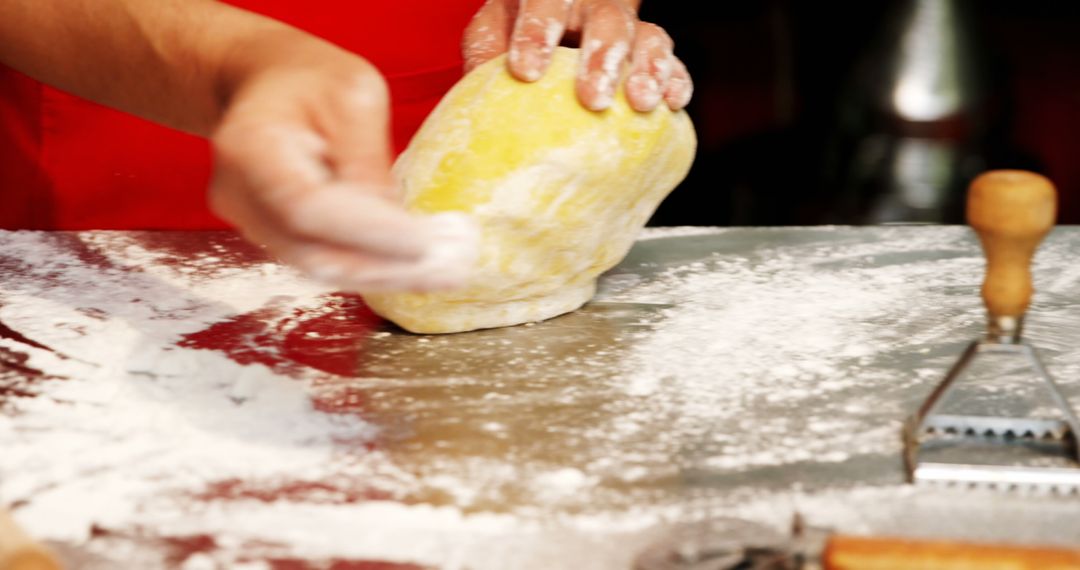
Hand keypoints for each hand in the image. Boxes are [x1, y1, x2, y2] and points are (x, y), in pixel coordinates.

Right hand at [209, 44, 477, 292]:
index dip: (365, 232)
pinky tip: (413, 265)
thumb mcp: (354, 94)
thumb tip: (395, 225)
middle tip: (448, 272)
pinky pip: (321, 259)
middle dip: (385, 269)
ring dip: (383, 275)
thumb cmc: (310, 79)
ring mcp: (249, 219)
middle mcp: (239, 192)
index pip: (306, 207)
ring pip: (318, 266)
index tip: (423, 244)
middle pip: (311, 252)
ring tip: (442, 273)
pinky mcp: (270, 234)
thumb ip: (366, 159)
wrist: (264, 83)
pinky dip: (368, 266)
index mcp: (252, 144)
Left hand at [463, 0, 692, 111]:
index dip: (537, 35)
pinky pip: (671, 59)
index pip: (544, 3)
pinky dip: (675, 79)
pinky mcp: (648, 50)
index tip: (526, 72)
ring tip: (642, 103)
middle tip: (594, 98)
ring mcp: (626, 25)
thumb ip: (485, 56)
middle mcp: (592, 3)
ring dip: (648, 69)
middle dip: (602, 59)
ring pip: (649, 36)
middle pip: (606, 20)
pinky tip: (674, 103)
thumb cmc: (514, 31)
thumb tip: (477, 101)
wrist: (546, 22)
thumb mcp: (492, 32)